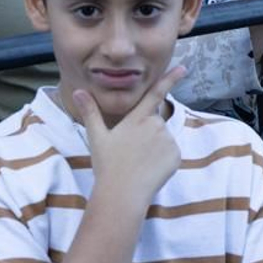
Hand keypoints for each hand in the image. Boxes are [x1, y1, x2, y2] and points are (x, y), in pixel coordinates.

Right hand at [72, 68, 184, 207]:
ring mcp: (167, 141)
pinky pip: (171, 154)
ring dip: (154, 147)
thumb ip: (90, 112)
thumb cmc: (107, 165)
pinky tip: (149, 170)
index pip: (155, 94)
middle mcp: (155, 125)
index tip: (183, 68)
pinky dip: (163, 160)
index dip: (170, 79)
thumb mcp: (97, 137)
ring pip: (163, 139)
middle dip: (146, 133)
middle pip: (154, 123)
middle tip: (131, 152)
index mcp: (137, 118)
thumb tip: (78, 91)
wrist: (123, 193)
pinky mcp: (176, 156)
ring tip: (139, 163)